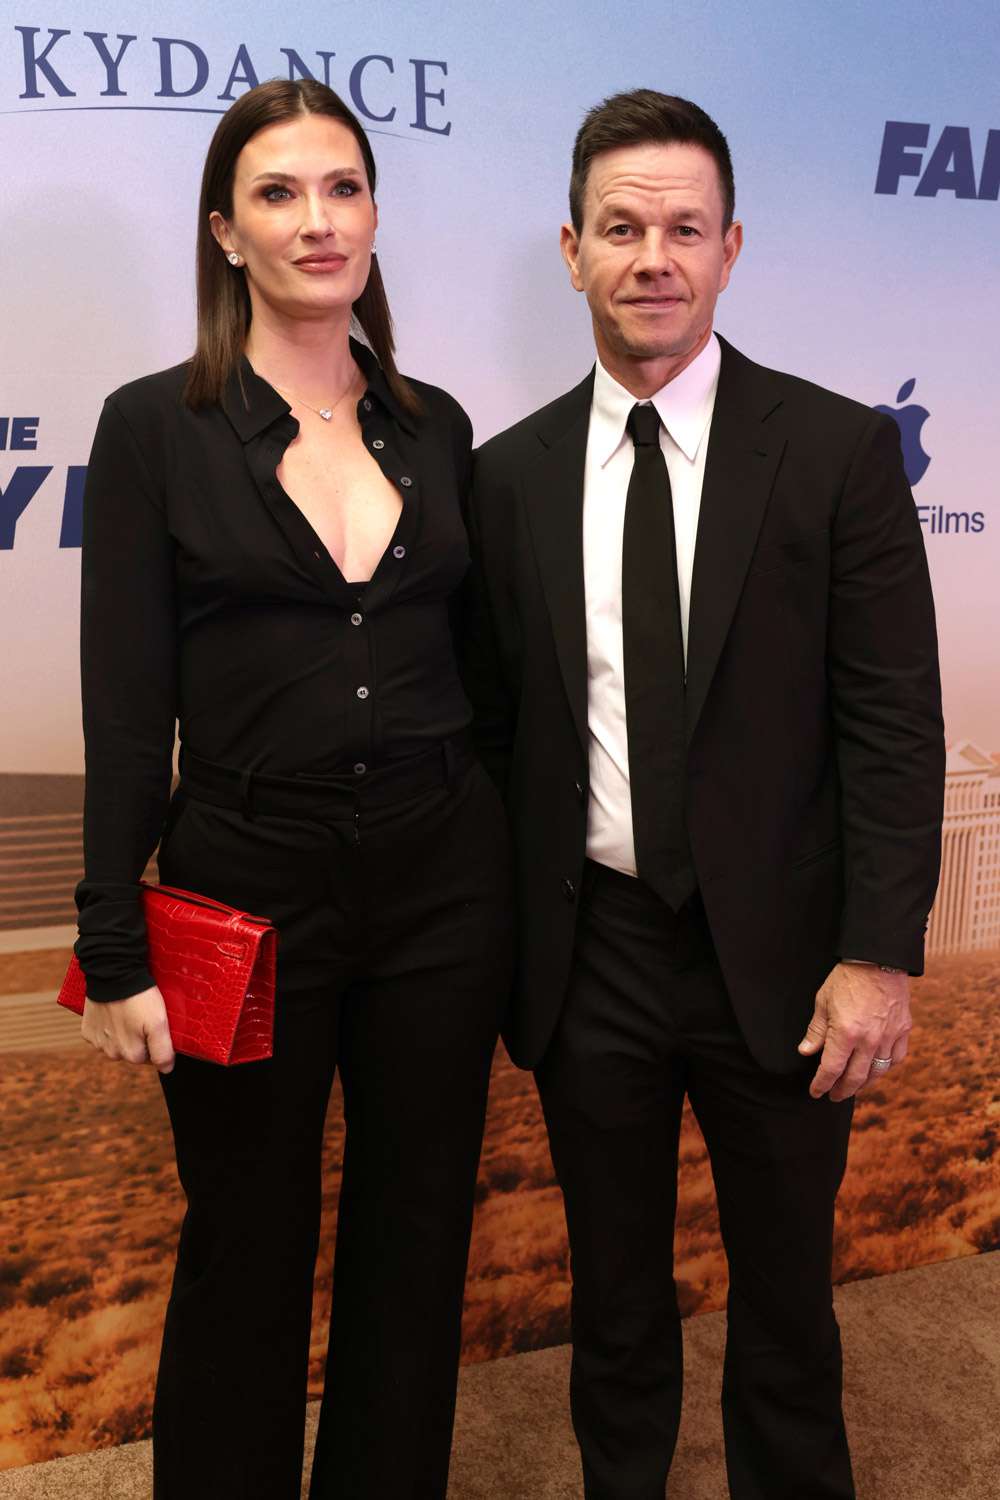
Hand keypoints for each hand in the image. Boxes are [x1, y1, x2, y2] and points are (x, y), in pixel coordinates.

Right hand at [81, 986, 175, 1073]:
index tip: (154, 1024)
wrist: (113, 975)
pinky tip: (113, 1012)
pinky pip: (101, 1034)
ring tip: (128, 1011)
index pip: (150, 1057)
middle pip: (132, 1052)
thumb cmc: (139, 998)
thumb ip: (163, 1051)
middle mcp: (112, 1054)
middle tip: (142, 1015)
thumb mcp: (158, 1023)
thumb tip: (166, 1070)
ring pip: (116, 1044)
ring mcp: (98, 1043)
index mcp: (131, 1055)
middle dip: (138, 1038)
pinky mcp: (87, 1031)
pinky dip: (107, 1025)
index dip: (155, 1041)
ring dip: (122, 1032)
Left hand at [797, 963, 910, 1101]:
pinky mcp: (902, 1030)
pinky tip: (877, 1069)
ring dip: (864, 1084)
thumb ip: (816, 1031)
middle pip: (855, 1077)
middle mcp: (869, 1040)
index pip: (831, 1069)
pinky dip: (886, 1067)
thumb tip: (806, 1052)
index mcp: (846, 1033)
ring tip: (853, 1087)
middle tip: (834, 1096)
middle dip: (842, 1090)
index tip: (816, 1091)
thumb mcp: (823, 1002)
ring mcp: (888, 1037)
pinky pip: (895, 1058)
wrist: (879, 959)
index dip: (821, 1084)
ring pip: (877, 1072)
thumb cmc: (847, 978)